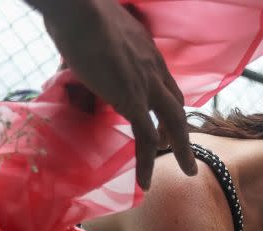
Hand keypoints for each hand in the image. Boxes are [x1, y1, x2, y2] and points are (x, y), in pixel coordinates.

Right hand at [36, 0, 196, 187]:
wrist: (79, 10)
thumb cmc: (76, 15)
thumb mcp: (94, 37)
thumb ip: (91, 56)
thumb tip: (73, 67)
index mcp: (148, 53)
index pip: (166, 84)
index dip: (169, 104)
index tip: (169, 121)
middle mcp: (154, 69)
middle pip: (177, 106)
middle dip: (184, 131)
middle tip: (189, 153)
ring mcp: (147, 85)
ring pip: (173, 124)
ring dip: (182, 149)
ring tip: (187, 171)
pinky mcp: (132, 100)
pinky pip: (146, 138)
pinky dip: (146, 162)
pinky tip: (145, 181)